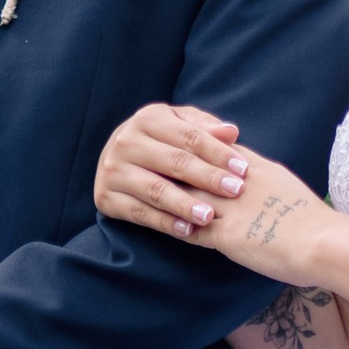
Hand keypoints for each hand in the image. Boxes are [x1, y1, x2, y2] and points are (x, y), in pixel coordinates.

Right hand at [95, 102, 245, 237]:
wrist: (115, 157)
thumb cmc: (159, 139)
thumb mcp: (179, 124)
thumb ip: (205, 128)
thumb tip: (231, 132)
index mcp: (148, 118)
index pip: (190, 137)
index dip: (218, 153)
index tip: (243, 169)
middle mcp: (126, 142)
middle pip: (174, 162)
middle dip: (208, 177)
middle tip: (235, 191)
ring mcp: (113, 171)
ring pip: (156, 190)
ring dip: (185, 204)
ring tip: (210, 216)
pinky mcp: (105, 197)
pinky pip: (140, 213)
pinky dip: (165, 223)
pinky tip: (188, 230)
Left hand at [97, 116, 328, 283]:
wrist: (324, 243)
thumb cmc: (314, 220)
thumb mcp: (287, 186)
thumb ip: (265, 178)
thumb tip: (250, 174)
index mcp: (257, 169)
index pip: (218, 151)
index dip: (196, 148)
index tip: (177, 144)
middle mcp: (239, 183)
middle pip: (196, 168)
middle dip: (172, 165)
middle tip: (149, 161)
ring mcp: (231, 209)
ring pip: (188, 196)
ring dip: (166, 194)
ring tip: (146, 192)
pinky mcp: (227, 236)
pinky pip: (192, 229)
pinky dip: (174, 225)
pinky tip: (159, 224)